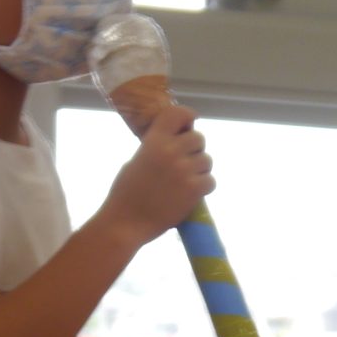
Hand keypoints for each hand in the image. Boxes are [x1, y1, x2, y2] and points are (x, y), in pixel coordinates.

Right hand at [97, 101, 212, 242]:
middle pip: (199, 138)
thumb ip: (156, 148)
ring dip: (199, 170)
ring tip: (185, 182)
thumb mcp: (136, 160)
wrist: (125, 223)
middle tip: (185, 163)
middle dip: (194, 150)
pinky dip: (204, 187)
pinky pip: (210, 181)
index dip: (187, 117)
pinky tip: (190, 194)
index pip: (179, 113)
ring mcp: (184, 170)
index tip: (188, 124)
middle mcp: (171, 151)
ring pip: (207, 161)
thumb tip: (175, 141)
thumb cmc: (125, 194)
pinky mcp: (194, 189)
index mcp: (154, 141)